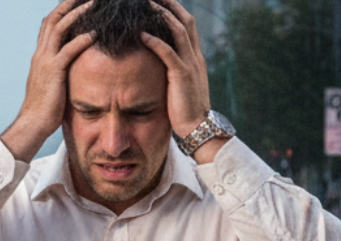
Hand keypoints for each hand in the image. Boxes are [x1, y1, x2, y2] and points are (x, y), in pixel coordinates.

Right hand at [1, 0, 96, 161]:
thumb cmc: (44, 109)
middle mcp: (40, 55)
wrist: (32, 124)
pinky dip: (83, 39)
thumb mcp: (51, 84)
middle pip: (52, 19)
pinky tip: (96, 33)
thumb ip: (59, 72)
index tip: (76, 2)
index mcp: (40, 56)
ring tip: (94, 4)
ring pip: (59, 28)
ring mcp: (45, 62)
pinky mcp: (54, 72)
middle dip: (69, 4)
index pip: (49, 25)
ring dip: (77, 14)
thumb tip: (73, 68)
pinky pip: (69, 50)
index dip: (62, 11)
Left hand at [143, 1, 219, 159]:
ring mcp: (190, 64)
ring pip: (178, 31)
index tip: (159, 0)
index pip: (186, 25)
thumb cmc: (184, 109)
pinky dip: (156, 41)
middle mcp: (195, 56)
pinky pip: (169, 53)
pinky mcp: (182, 76)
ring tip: (146, 5)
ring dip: (162, 15)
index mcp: (195, 56)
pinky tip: (142, 34)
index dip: (173, 10)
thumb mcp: (180, 84)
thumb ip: (173, 70)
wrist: (198, 127)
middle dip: (169, 4)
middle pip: (184, 20)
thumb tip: (158, 63)